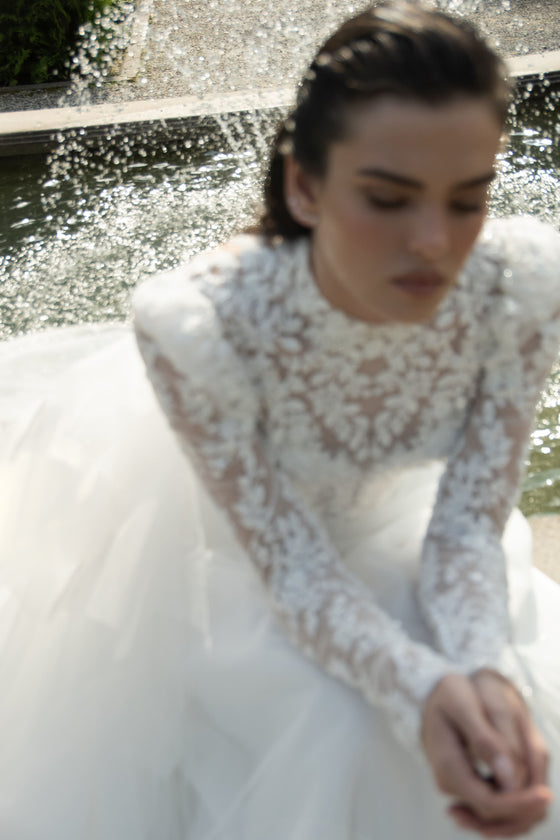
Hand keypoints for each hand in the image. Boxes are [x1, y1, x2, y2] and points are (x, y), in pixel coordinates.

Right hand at [422, 674, 551, 836]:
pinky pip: (499, 807)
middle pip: (495, 816)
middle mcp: (451, 784)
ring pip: (500, 817)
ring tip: (537, 784)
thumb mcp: (463, 703)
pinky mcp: (471, 787)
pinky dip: (519, 801)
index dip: (518, 803)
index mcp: (447, 764)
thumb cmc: (452, 694)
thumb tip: (510, 781)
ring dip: (524, 808)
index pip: (486, 802)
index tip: (545, 795)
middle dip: (525, 808)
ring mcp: (460, 788)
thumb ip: (485, 740)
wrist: (441, 695)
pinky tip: (527, 784)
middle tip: (546, 793)